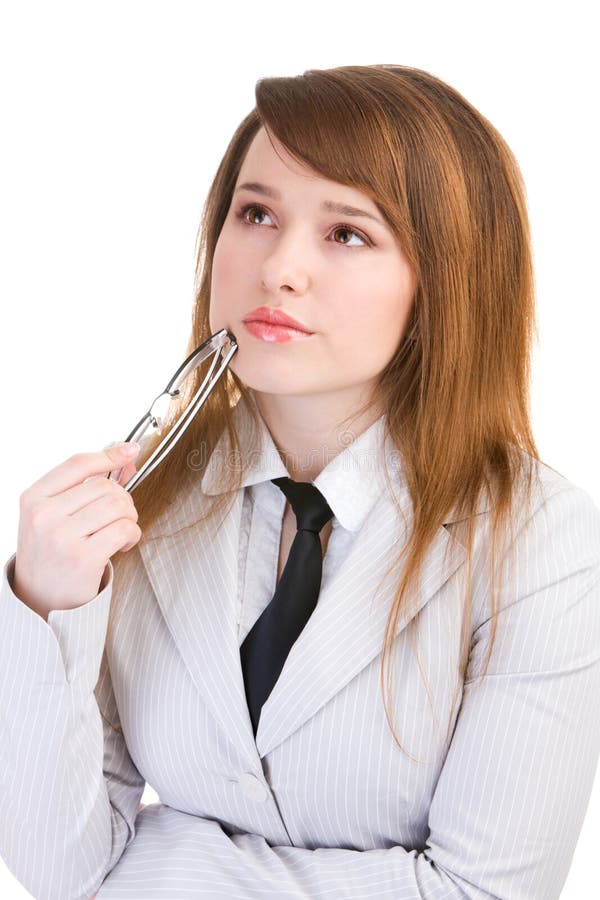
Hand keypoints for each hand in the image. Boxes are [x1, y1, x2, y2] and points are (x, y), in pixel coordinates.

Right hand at [13, 443, 141, 619]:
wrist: (37, 597)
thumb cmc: (50, 552)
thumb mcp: (54, 514)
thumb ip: (86, 486)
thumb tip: (125, 457)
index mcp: (34, 498)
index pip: (78, 464)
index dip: (109, 454)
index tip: (129, 450)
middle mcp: (44, 515)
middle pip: (105, 486)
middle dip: (123, 499)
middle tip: (119, 516)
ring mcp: (62, 537)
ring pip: (118, 506)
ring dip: (129, 517)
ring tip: (121, 530)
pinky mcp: (83, 558)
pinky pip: (124, 529)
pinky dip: (132, 534)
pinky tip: (123, 544)